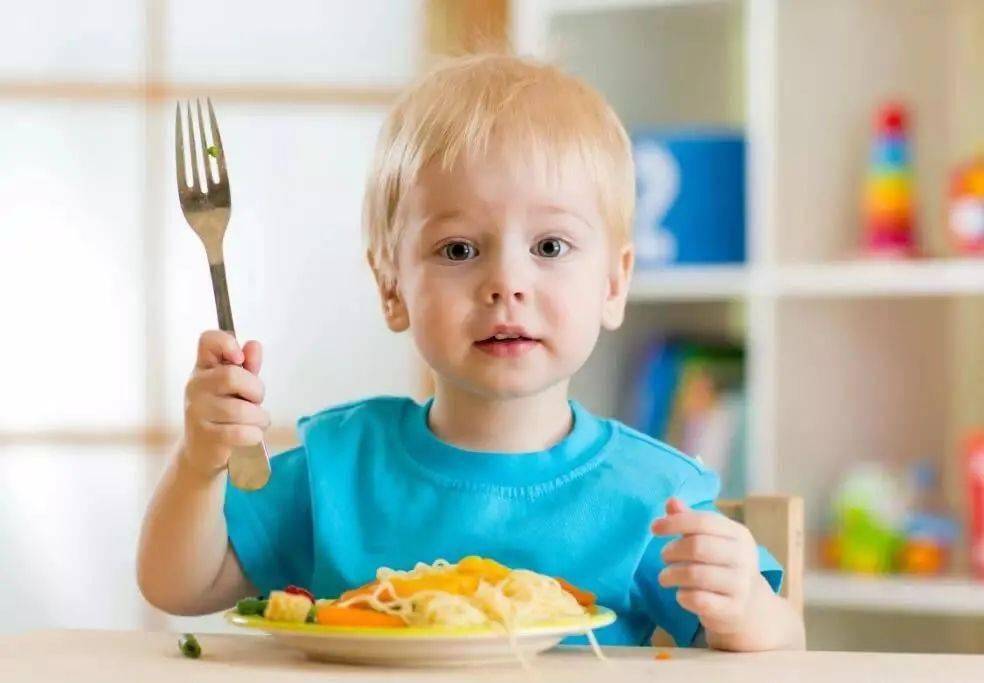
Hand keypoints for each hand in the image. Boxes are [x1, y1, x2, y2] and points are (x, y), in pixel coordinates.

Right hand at [183, 330, 268, 477]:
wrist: (202, 451)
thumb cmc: (224, 413)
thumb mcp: (237, 387)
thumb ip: (248, 366)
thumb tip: (254, 346)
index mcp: (203, 367)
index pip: (207, 340)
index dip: (226, 342)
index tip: (239, 359)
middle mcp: (195, 386)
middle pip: (233, 376)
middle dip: (256, 390)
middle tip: (255, 401)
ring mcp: (197, 411)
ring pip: (243, 409)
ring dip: (259, 418)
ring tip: (255, 422)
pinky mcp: (205, 436)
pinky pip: (242, 432)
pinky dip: (255, 435)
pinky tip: (251, 435)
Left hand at [651, 498, 760, 636]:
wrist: (749, 606)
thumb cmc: (723, 565)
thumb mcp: (711, 540)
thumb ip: (690, 520)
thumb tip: (671, 502)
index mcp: (738, 534)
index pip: (704, 521)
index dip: (675, 522)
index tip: (654, 528)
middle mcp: (743, 558)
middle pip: (698, 547)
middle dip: (672, 550)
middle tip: (664, 557)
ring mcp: (740, 585)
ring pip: (696, 575)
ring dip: (672, 574)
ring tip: (665, 576)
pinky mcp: (732, 609)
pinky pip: (699, 600)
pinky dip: (682, 596)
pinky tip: (680, 594)